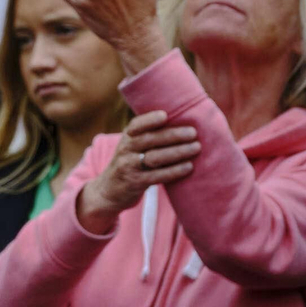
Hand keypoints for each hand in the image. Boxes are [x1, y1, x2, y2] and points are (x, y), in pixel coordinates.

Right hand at [76, 111, 200, 233]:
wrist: (110, 190)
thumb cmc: (131, 163)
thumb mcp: (132, 146)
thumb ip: (150, 135)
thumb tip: (183, 123)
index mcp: (127, 137)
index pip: (136, 125)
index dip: (150, 119)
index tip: (165, 116)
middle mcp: (125, 150)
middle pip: (149, 139)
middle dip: (173, 135)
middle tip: (193, 133)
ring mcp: (129, 167)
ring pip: (154, 157)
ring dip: (177, 152)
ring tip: (196, 147)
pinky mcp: (135, 183)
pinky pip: (157, 176)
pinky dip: (174, 171)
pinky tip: (189, 166)